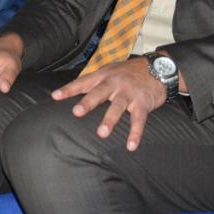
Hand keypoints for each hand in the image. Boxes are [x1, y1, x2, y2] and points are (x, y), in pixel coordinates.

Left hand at [51, 57, 166, 150]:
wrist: (158, 68)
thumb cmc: (129, 72)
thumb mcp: (110, 71)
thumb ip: (94, 82)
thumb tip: (73, 91)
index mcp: (104, 76)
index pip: (83, 82)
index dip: (69, 89)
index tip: (55, 96)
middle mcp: (115, 83)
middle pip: (99, 92)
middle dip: (88, 102)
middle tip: (77, 112)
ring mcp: (129, 93)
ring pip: (118, 106)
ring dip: (110, 120)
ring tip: (102, 133)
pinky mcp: (143, 103)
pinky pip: (138, 119)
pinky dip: (135, 133)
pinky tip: (130, 146)